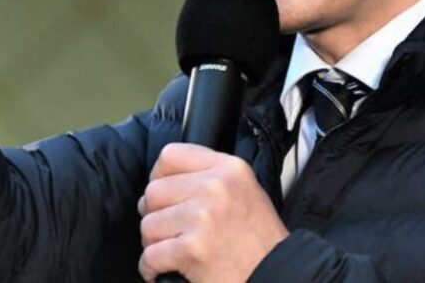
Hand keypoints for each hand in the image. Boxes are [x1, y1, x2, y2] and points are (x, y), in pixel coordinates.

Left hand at [137, 143, 287, 281]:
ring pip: (148, 224)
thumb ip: (210, 177)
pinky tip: (163, 270)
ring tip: (173, 251)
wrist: (276, 276)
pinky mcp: (192, 249)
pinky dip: (151, 268)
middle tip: (169, 231)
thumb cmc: (259, 241)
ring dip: (154, 243)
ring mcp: (203, 217)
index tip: (164, 195)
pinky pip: (150, 255)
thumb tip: (164, 179)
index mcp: (230, 168)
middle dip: (155, 215)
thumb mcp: (245, 191)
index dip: (159, 177)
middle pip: (154, 191)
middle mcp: (217, 187)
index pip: (171, 155)